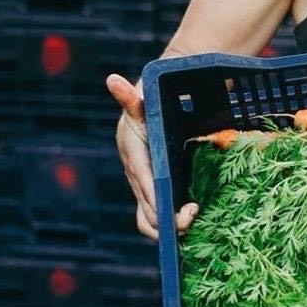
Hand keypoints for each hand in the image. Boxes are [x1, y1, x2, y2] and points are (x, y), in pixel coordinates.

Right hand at [106, 73, 198, 239]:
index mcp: (133, 154)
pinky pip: (158, 213)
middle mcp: (137, 174)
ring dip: (168, 227)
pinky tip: (192, 225)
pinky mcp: (155, 190)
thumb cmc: (153, 103)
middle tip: (194, 216)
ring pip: (149, 217)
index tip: (180, 210)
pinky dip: (170, 224)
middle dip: (167, 218)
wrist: (155, 108)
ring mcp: (145, 185)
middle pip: (146, 206)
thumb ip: (131, 97)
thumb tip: (112, 79)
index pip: (144, 182)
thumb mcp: (145, 100)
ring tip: (193, 222)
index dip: (158, 198)